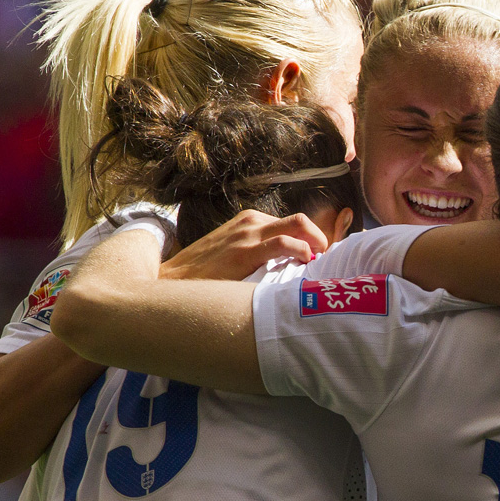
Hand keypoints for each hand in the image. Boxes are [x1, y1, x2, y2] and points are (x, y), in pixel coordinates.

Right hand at [159, 210, 327, 280]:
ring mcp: (247, 234)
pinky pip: (283, 244)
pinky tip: (305, 263)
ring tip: (320, 263)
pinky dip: (302, 250)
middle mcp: (251, 222)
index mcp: (250, 221)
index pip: (292, 223)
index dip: (312, 238)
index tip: (321, 257)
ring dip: (317, 243)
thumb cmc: (205, 273)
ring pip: (297, 225)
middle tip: (328, 260)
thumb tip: (288, 265)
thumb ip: (259, 252)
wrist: (172, 280)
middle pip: (300, 220)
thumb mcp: (235, 253)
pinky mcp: (244, 252)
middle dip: (321, 237)